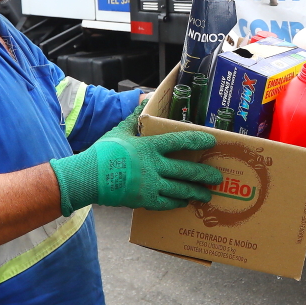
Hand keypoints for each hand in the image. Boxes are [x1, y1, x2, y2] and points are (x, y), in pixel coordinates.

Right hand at [50, 102, 221, 214]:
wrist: (89, 177)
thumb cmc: (103, 152)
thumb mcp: (120, 131)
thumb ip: (134, 119)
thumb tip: (144, 101)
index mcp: (149, 146)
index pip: (179, 141)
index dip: (197, 140)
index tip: (211, 141)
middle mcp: (154, 166)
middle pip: (186, 171)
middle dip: (204, 174)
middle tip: (217, 176)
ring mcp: (150, 185)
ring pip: (180, 190)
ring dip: (196, 192)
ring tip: (207, 195)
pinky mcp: (144, 200)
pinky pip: (165, 203)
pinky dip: (177, 202)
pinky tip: (184, 202)